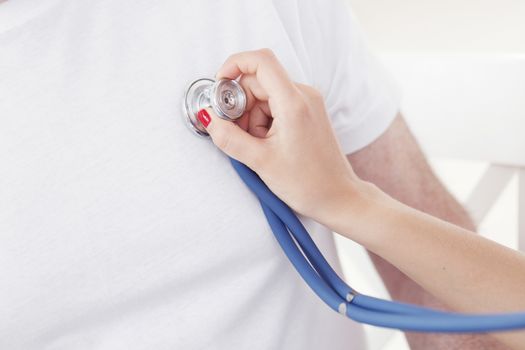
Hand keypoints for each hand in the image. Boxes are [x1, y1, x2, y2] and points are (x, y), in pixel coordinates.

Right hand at [199, 49, 368, 225]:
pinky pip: (277, 105)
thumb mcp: (261, 161)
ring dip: (253, 118)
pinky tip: (268, 144)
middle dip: (241, 105)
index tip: (219, 84)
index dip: (234, 65)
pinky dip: (264, 121)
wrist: (338, 197)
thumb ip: (229, 138)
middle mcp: (304, 95)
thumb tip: (208, 119)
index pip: (261, 61)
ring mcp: (308, 103)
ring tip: (259, 147)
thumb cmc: (309, 183)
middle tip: (240, 135)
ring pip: (265, 96)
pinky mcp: (308, 112)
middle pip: (259, 82)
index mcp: (294, 102)